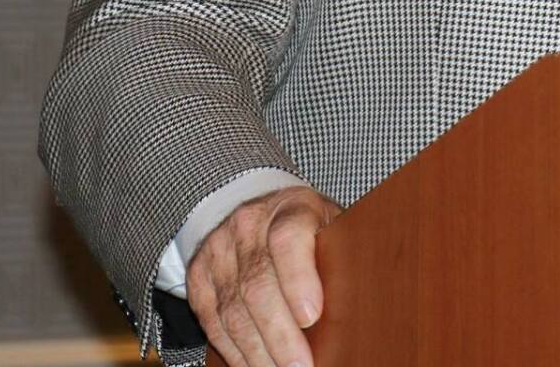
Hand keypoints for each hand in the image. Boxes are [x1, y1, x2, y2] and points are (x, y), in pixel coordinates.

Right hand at [187, 184, 341, 366]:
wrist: (262, 210)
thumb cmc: (310, 227)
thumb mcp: (332, 227)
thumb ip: (340, 257)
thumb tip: (360, 305)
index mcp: (291, 208)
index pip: (288, 239)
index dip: (298, 279)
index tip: (311, 317)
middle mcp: (248, 225)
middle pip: (257, 285)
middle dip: (280, 335)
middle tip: (300, 366)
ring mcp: (219, 249)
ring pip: (232, 310)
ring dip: (258, 352)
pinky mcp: (199, 275)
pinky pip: (212, 321)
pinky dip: (235, 351)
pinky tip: (256, 366)